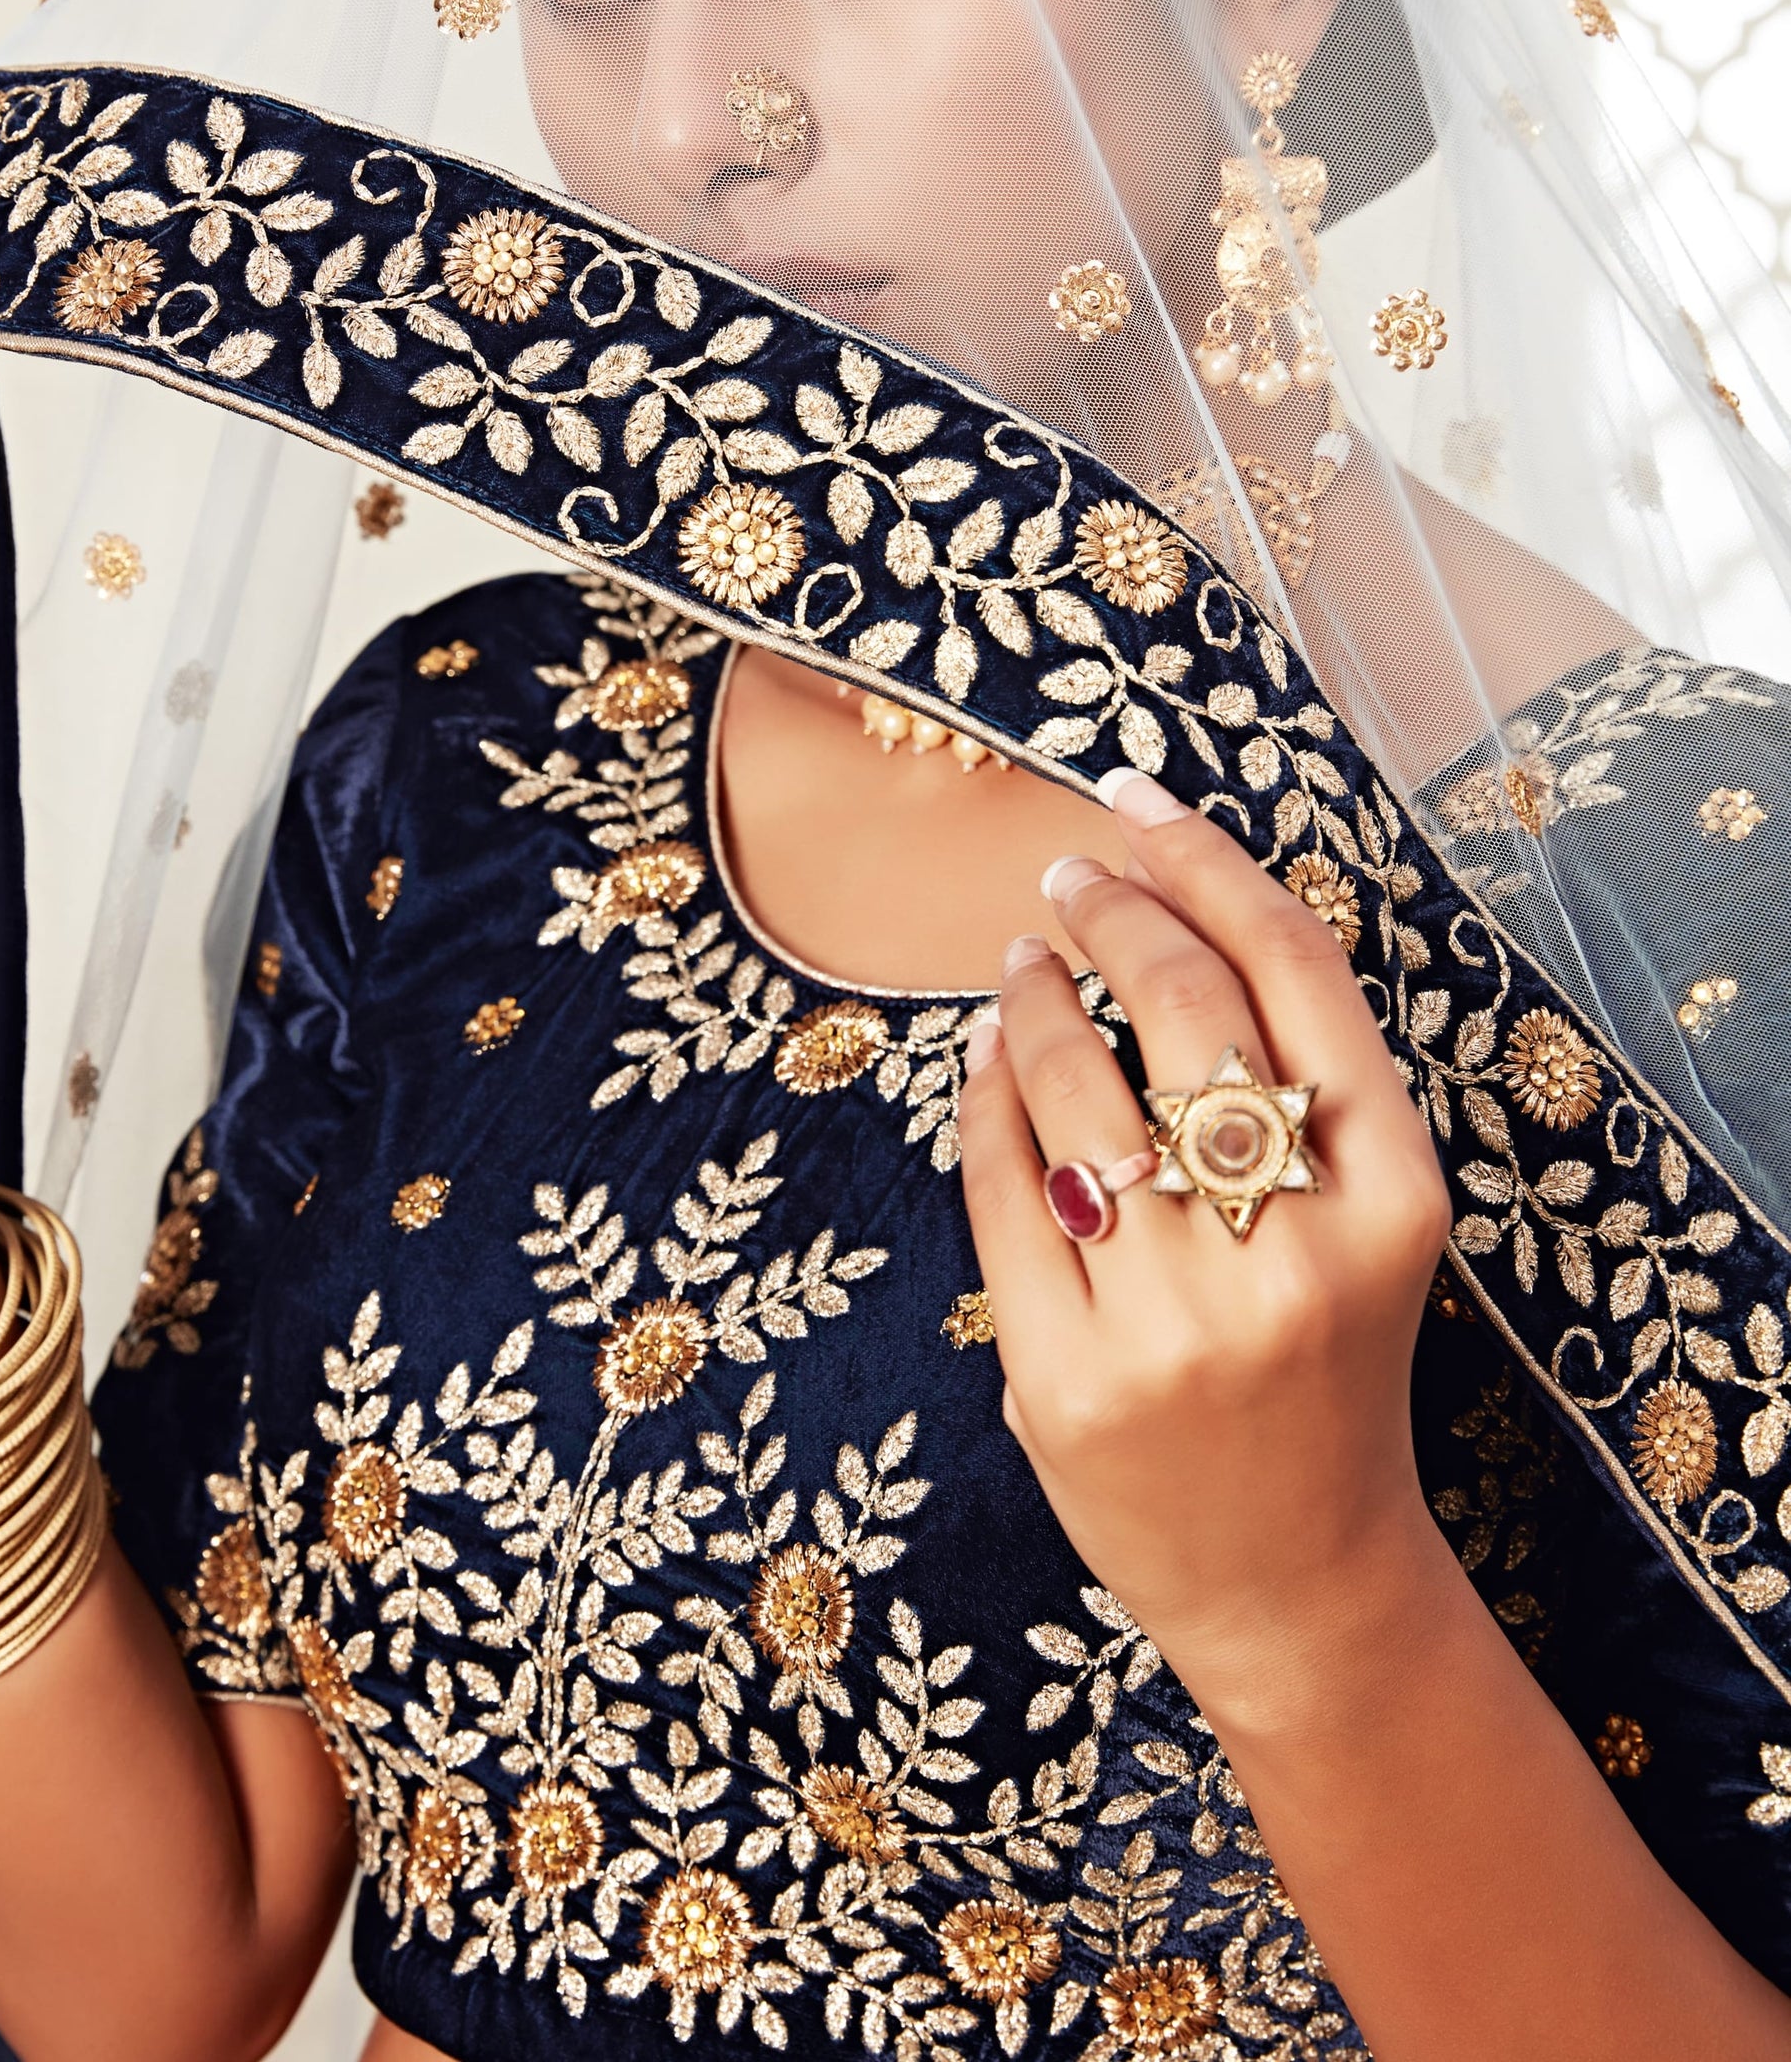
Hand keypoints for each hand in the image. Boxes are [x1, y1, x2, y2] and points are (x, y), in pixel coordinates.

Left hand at [958, 772, 1451, 1711]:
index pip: (1295, 969)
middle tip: (1067, 876)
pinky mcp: (1069, 1377)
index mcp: (1397, 1198)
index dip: (1207, 859)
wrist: (1301, 1579)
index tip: (1138, 799)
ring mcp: (1175, 1321)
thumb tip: (1154, 912)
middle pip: (1183, 1003)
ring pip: (1073, 1084)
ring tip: (1023, 963)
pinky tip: (985, 1058)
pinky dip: (983, 1097)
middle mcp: (1294, 1251)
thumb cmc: (1327, 1371)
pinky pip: (1002, 1187)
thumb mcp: (1369, 1232)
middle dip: (1112, 908)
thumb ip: (1300, 1091)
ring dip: (1033, 996)